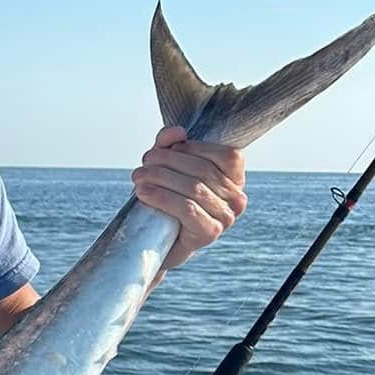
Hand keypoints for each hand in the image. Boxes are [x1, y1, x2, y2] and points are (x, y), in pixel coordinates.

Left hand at [132, 125, 247, 269]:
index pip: (224, 155)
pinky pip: (187, 208)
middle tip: (144, 163)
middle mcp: (236, 198)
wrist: (154, 243)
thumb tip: (177, 131)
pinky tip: (142, 193)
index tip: (163, 150)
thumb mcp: (168, 168)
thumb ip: (172, 146)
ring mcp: (226, 218)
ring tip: (138, 177)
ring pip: (194, 188)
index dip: (192, 148)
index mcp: (235, 179)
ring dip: (160, 177)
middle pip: (203, 170)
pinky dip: (161, 197)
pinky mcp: (210, 233)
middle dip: (168, 161)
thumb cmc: (165, 200)